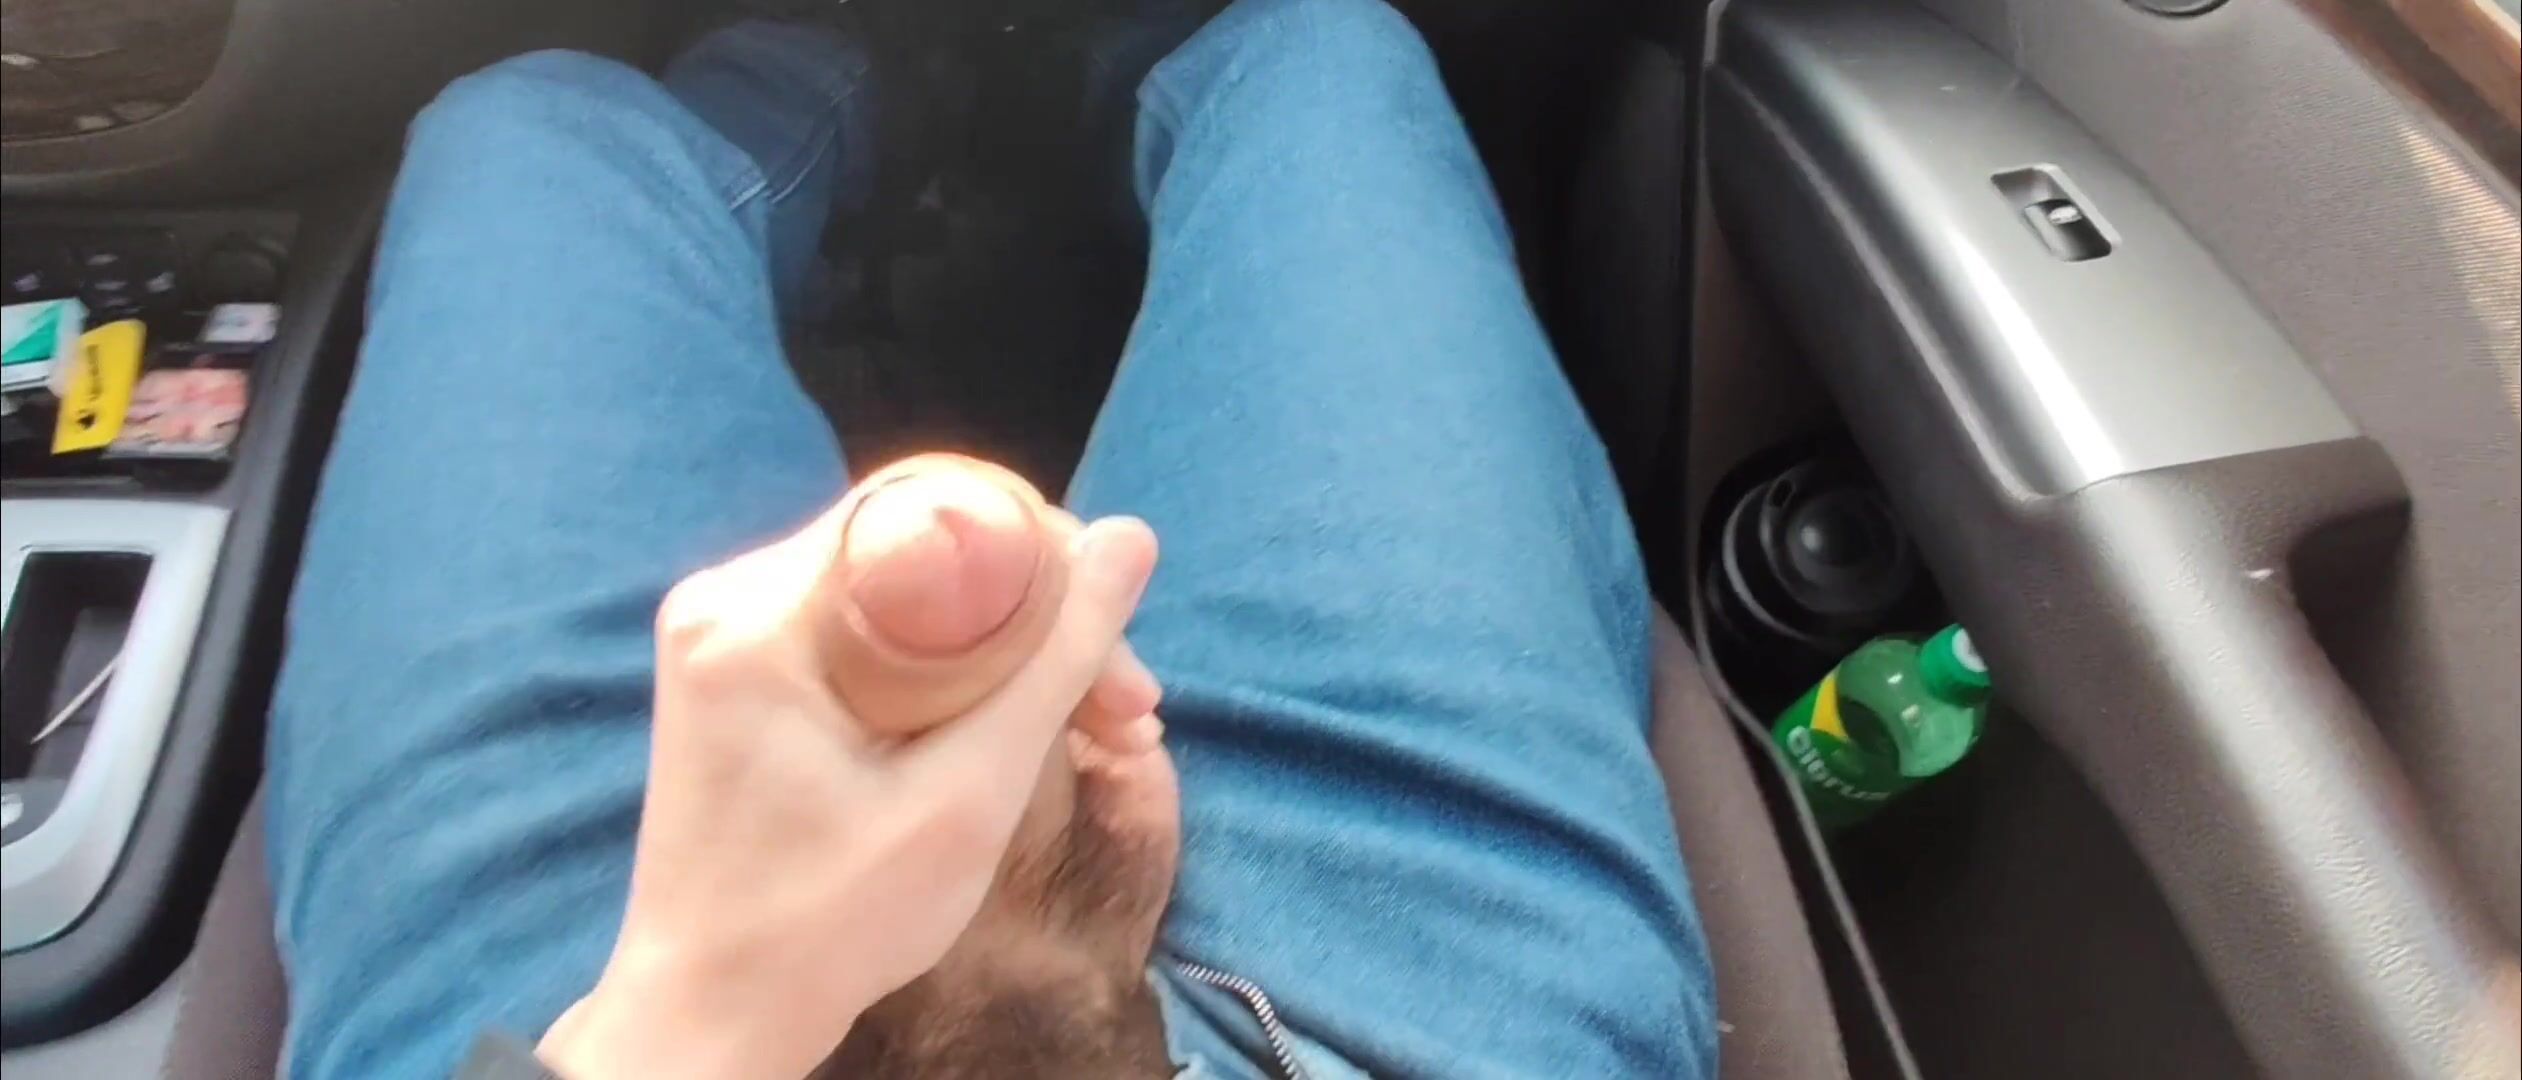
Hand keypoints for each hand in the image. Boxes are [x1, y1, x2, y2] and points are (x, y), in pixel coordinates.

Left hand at [537, 456, 1159, 1079]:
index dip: (1045, 557)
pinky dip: (953, 676)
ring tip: (1100, 730)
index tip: (1112, 647)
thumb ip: (1053, 664)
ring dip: (1009, 652)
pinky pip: (873, 637)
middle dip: (1041, 616)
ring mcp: (729, 640)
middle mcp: (727, 604)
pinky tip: (1019, 732)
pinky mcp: (743, 680)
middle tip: (1126, 707)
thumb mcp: (966, 797)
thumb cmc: (827, 929)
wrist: (711, 1017)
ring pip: (908, 595)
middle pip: (923, 550)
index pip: (926, 511)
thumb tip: (1132, 538)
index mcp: (756, 619)